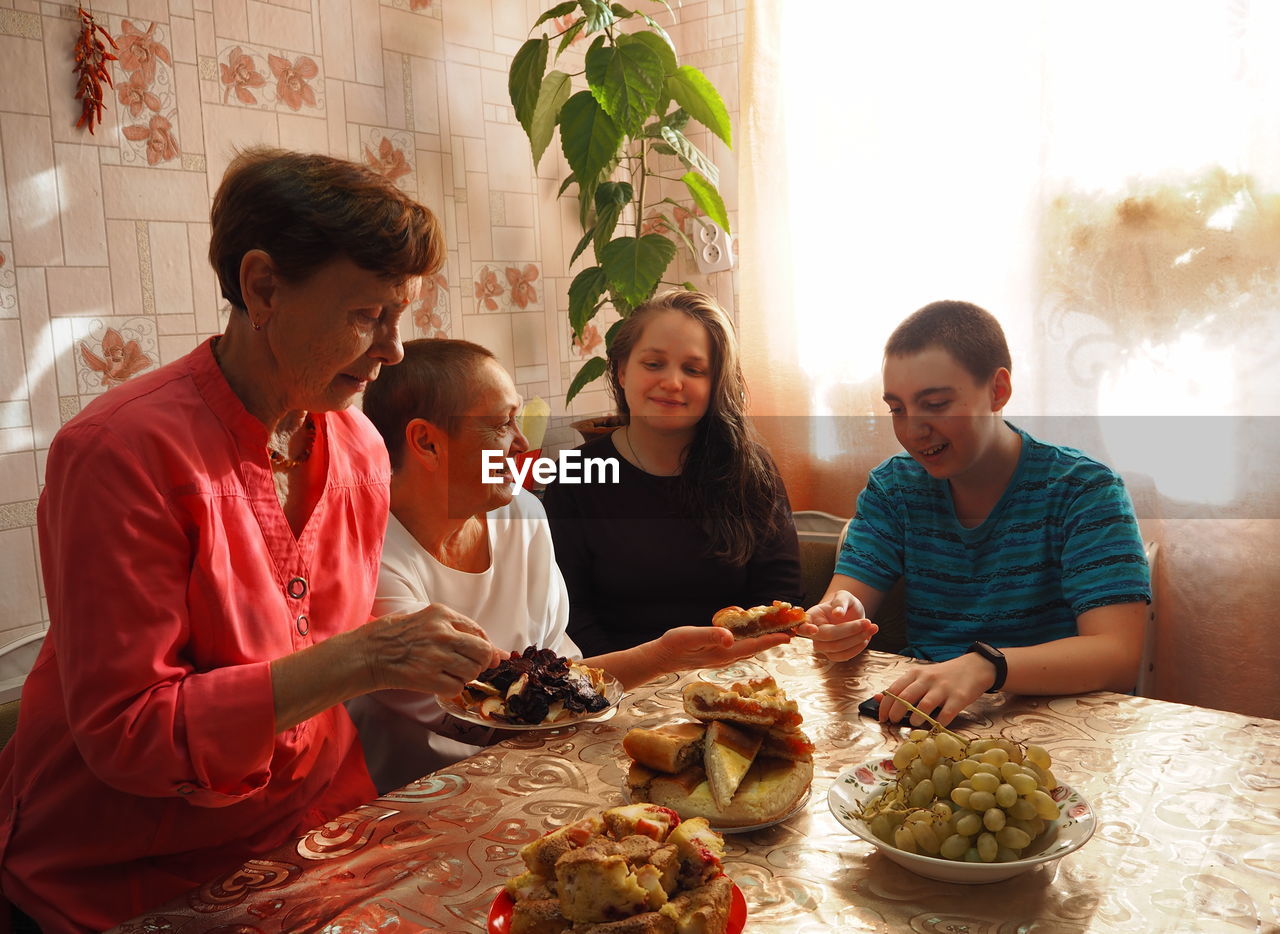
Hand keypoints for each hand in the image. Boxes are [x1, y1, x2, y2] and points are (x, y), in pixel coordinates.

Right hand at [359, 603, 501, 696]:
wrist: (367, 653)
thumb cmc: (394, 636)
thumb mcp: (425, 620)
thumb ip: (457, 631)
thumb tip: (494, 652)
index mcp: (442, 614)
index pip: (479, 632)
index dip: (489, 648)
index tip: (492, 657)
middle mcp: (442, 633)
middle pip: (482, 653)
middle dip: (481, 664)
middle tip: (470, 668)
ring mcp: (436, 656)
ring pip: (472, 672)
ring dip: (464, 677)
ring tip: (448, 674)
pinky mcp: (428, 677)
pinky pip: (456, 688)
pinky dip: (452, 689)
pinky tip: (438, 683)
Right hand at [654, 626, 791, 671]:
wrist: (662, 658)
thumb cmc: (675, 645)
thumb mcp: (691, 637)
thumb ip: (711, 636)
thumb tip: (730, 638)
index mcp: (724, 652)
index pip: (754, 645)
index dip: (772, 640)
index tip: (790, 635)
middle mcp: (727, 656)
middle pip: (757, 647)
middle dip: (775, 639)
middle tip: (793, 630)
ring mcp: (723, 656)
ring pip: (751, 647)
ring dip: (766, 639)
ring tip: (780, 630)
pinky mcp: (719, 653)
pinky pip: (742, 646)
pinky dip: (754, 639)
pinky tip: (755, 634)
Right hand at [794, 590, 877, 660]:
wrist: (851, 614)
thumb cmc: (844, 603)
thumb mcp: (844, 596)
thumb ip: (840, 601)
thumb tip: (837, 613)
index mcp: (812, 616)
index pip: (803, 625)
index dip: (806, 629)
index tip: (814, 629)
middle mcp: (814, 633)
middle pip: (827, 637)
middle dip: (849, 630)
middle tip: (868, 622)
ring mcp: (822, 646)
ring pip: (837, 649)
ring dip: (857, 640)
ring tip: (872, 627)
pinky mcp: (833, 654)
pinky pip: (843, 657)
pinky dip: (857, 648)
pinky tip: (866, 637)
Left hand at [879, 652, 994, 726]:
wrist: (974, 667)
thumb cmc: (943, 675)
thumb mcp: (920, 676)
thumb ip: (901, 686)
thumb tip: (878, 697)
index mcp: (915, 673)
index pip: (894, 689)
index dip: (885, 705)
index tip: (882, 717)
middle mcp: (928, 679)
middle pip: (906, 698)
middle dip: (896, 713)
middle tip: (894, 722)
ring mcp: (943, 688)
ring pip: (924, 706)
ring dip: (915, 719)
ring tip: (914, 723)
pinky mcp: (959, 698)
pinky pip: (945, 714)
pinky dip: (937, 723)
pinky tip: (934, 726)